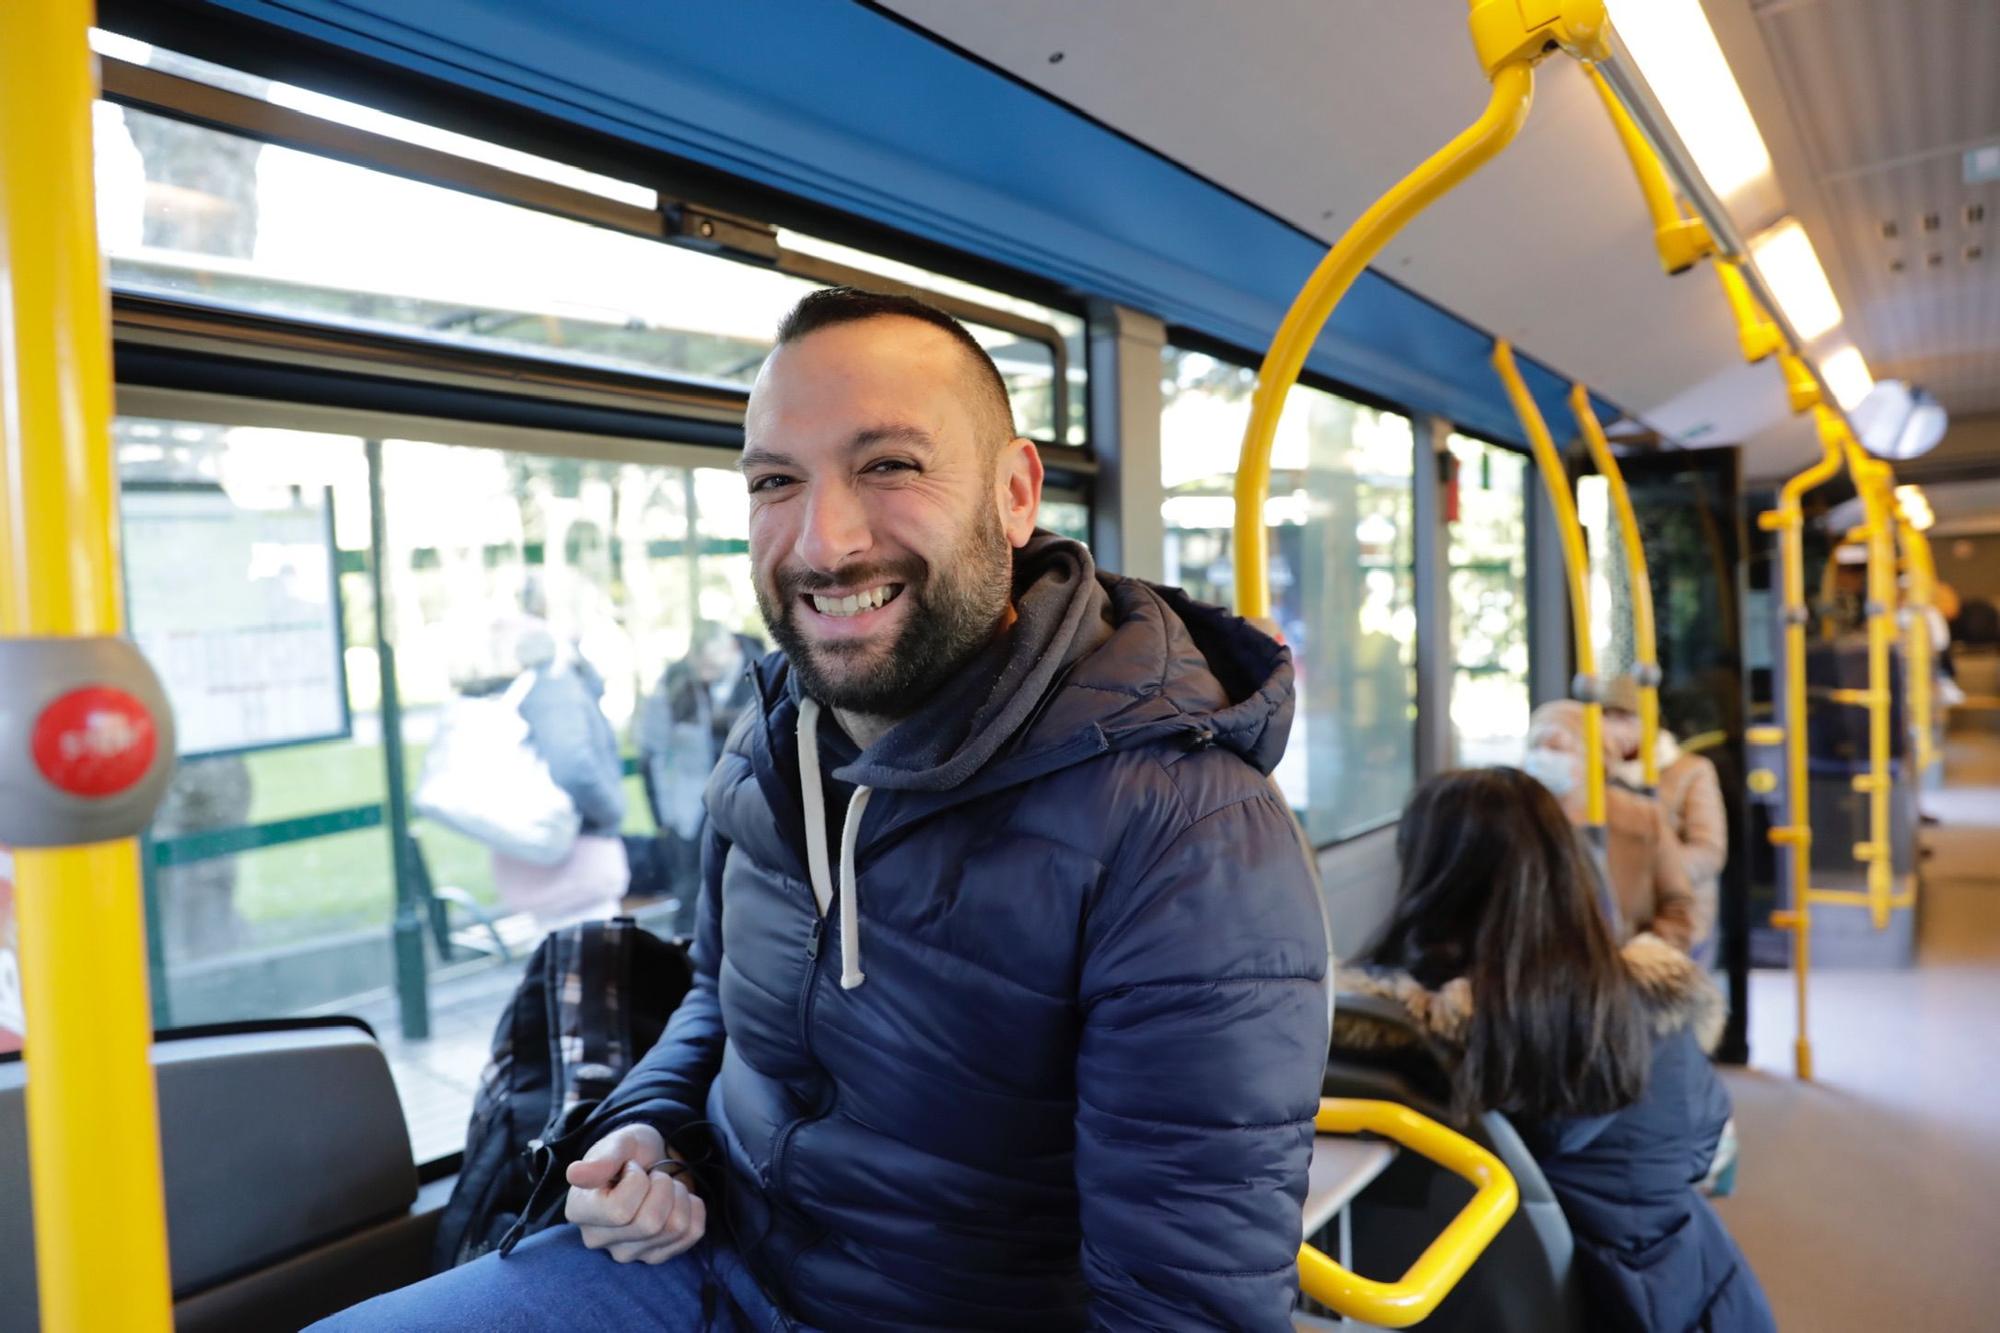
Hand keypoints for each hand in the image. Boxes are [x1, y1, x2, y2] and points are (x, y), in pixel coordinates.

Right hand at [564, 1123, 705, 1263]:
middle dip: (662, 1187)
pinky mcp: (655, 1256)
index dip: (636, 1181)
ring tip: (662, 1186)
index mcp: (579, 1211)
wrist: (652, 1162)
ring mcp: (627, 1252)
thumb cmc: (632, 1153)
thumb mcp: (621, 1143)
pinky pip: (692, 1233)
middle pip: (651, 1224)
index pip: (620, 1211)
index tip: (631, 1168)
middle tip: (652, 1176)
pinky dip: (693, 1209)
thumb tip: (574, 1174)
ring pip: (675, 1228)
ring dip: (678, 1196)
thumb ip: (603, 1159)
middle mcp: (598, 1239)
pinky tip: (676, 1201)